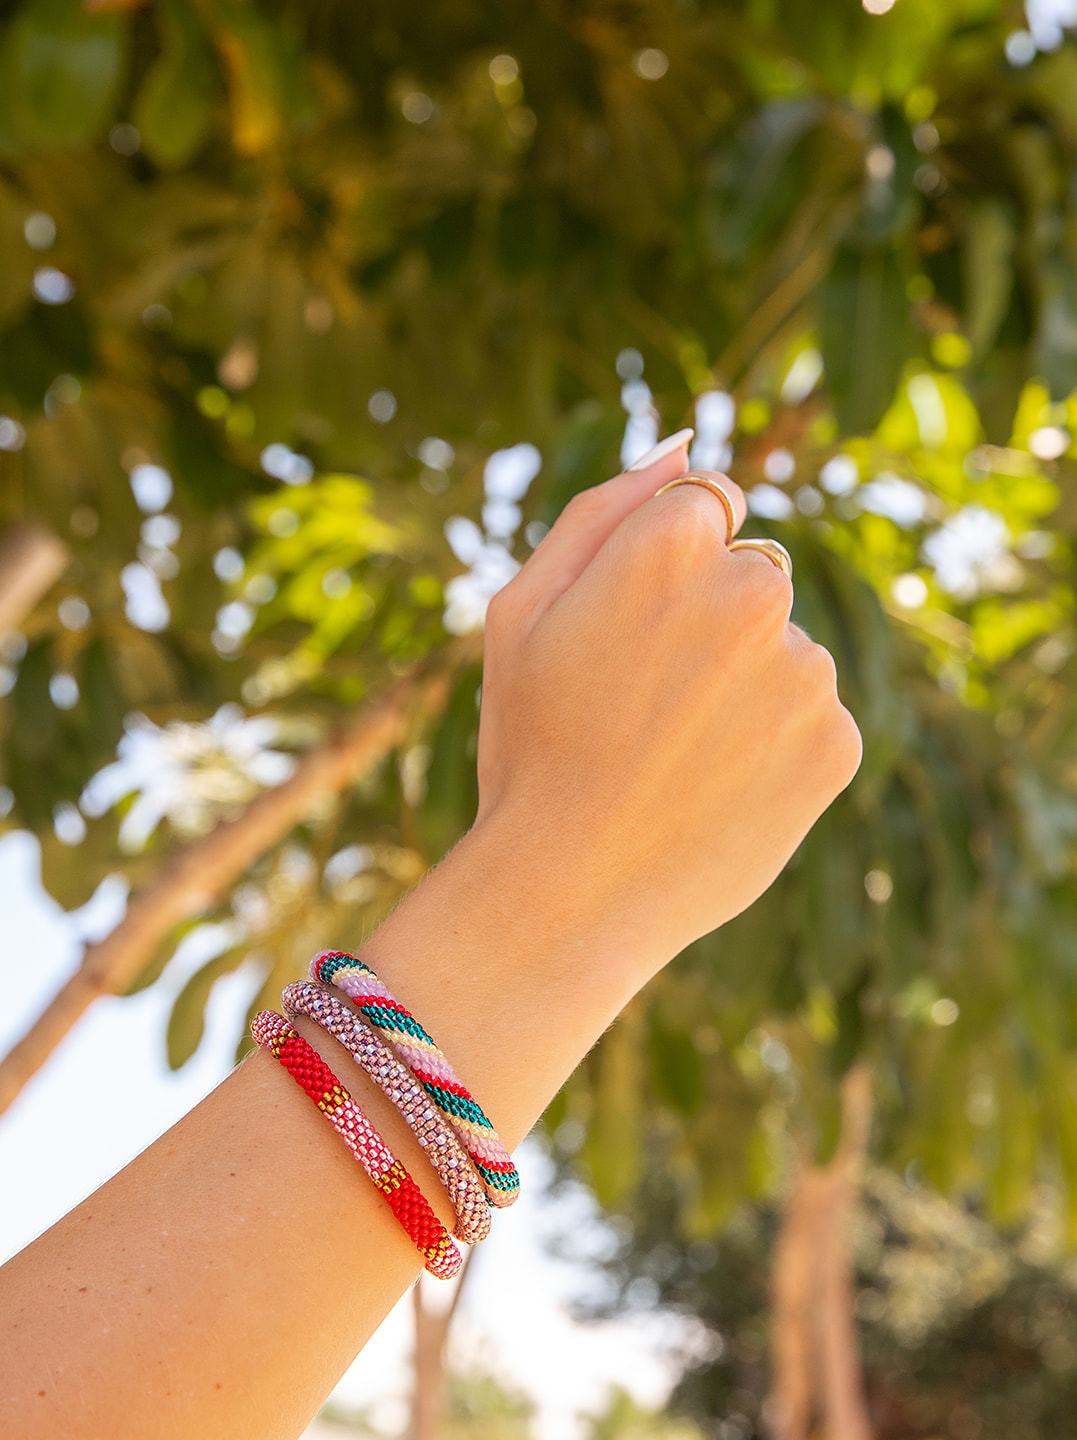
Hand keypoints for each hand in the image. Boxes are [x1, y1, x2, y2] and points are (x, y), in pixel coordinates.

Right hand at [474, 457, 861, 972]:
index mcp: (669, 544)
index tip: (633, 635)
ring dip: (746, 687)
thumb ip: (603, 508)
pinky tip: (717, 789)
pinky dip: (776, 747)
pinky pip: (814, 717)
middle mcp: (753, 591)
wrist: (568, 893)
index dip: (665, 571)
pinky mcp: (837, 743)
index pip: (709, 506)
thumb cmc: (529, 746)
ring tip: (678, 758)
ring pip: (787, 651)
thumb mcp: (522, 611)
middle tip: (646, 707)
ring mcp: (803, 671)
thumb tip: (687, 440)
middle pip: (755, 576)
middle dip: (713, 623)